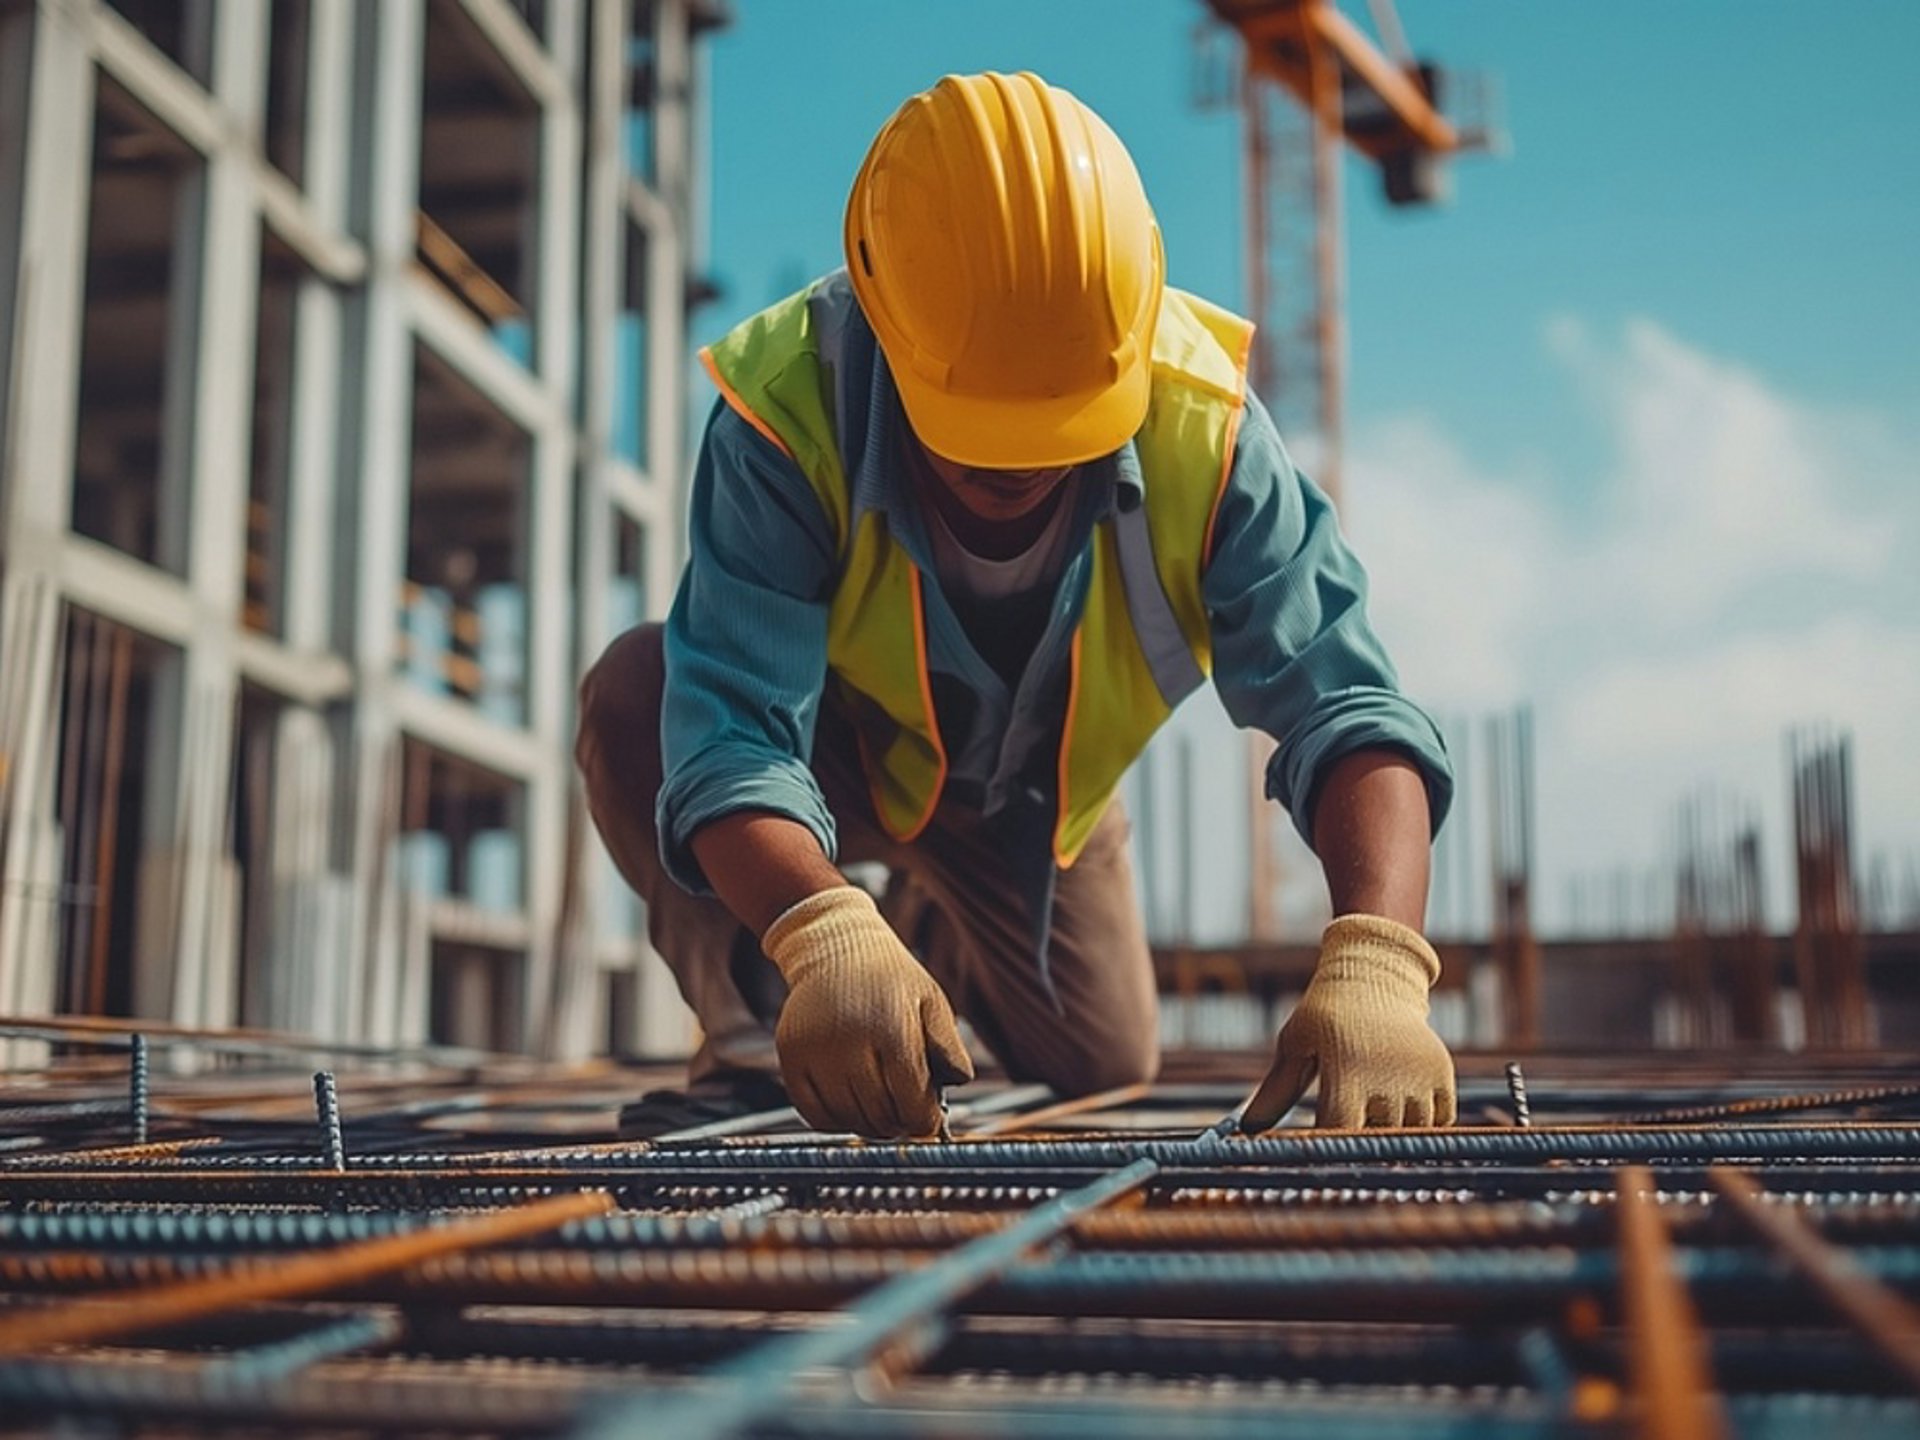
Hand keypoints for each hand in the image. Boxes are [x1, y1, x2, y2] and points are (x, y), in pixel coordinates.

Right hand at [760, 886, 973, 1137]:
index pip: (913, 1106)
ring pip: (849, 1120)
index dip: (926, 1123)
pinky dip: (838, 1120)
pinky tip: (852, 1103)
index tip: (928, 1120)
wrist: (835, 945)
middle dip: (900, 1122)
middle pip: (882, 1117)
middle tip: (905, 1111)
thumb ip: (949, 1047)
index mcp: (892, 1029)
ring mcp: (815, 1051)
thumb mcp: (931, 1000)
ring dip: (870, 1123)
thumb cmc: (889, 977)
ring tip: (881, 1104)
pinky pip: (815, 1115)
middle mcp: (849, 1042)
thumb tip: (957, 1086)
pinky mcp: (791, 1057)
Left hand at [1241, 914, 1455, 1130]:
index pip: (1340, 1132)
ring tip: (1373, 1115)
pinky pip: (1441, 1121)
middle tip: (1349, 1133)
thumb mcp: (1295, 1045)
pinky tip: (1401, 1110)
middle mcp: (1387, 1076)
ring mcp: (1419, 1076)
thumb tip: (1247, 1129)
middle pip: (1377, 1138)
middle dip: (1362, 1142)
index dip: (1330, 1147)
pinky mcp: (1442, 1073)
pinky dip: (1423, 1125)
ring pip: (1411, 1133)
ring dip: (1393, 1135)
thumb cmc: (1324, 1014)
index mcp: (1347, 1071)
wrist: (1374, 976)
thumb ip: (1275, 1091)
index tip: (1321, 1153)